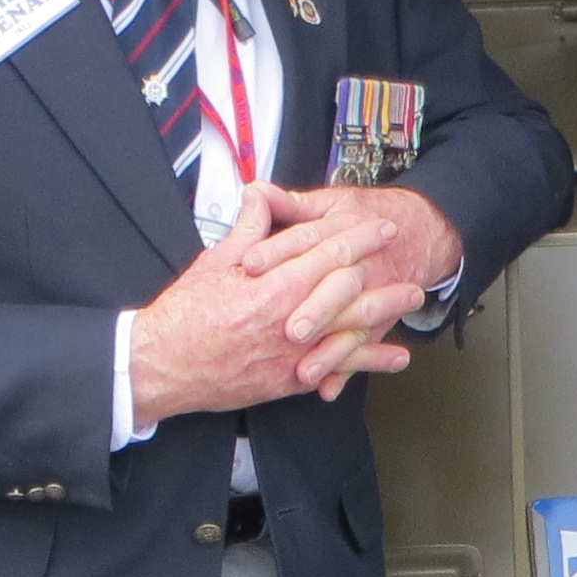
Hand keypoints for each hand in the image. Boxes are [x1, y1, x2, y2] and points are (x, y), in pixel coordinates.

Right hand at [127, 185, 426, 423]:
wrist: (164, 366)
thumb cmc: (184, 316)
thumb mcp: (215, 263)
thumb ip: (248, 230)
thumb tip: (262, 196)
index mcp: (276, 286)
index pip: (330, 254)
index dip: (360, 238)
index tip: (380, 227)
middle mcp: (293, 321)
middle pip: (351, 290)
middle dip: (381, 271)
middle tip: (405, 257)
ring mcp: (296, 354)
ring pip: (354, 330)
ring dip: (387, 312)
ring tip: (413, 298)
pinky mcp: (291, 380)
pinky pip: (339, 369)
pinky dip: (369, 362)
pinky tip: (395, 358)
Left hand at [250, 181, 464, 392]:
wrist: (416, 231)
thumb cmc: (363, 220)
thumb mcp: (328, 204)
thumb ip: (289, 204)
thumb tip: (257, 193)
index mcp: (340, 230)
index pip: (305, 240)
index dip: (276, 252)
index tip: (249, 265)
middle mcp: (357, 265)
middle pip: (336, 287)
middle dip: (315, 310)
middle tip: (290, 330)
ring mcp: (370, 297)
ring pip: (353, 326)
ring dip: (331, 351)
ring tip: (307, 371)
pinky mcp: (375, 322)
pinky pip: (362, 349)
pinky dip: (347, 371)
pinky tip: (328, 388)